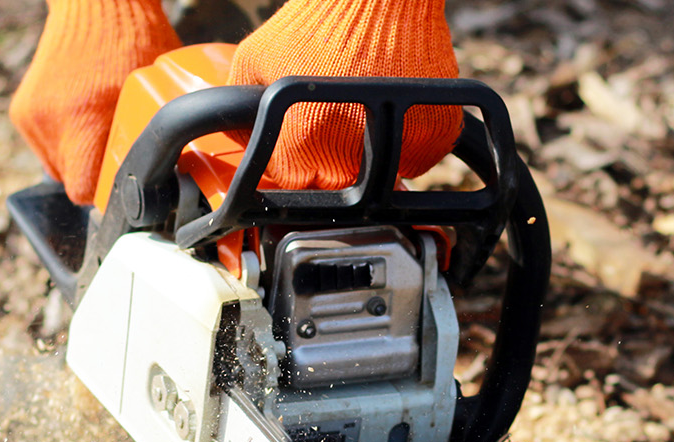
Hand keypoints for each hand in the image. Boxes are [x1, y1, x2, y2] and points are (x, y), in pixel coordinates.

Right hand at [10, 0, 179, 205]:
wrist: (93, 5)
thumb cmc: (135, 41)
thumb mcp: (153, 91)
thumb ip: (150, 136)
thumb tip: (166, 176)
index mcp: (85, 120)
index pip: (86, 192)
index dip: (110, 194)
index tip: (125, 184)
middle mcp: (51, 123)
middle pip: (73, 184)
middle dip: (96, 175)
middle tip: (118, 150)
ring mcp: (32, 118)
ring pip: (59, 169)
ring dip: (79, 160)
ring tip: (100, 128)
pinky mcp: (21, 113)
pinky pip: (46, 148)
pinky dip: (64, 142)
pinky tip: (83, 117)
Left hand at [226, 0, 461, 189]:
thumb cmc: (317, 22)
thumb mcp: (253, 61)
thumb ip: (239, 111)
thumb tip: (241, 142)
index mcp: (303, 144)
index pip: (296, 186)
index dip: (294, 165)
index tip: (299, 142)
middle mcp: (351, 155)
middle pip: (338, 187)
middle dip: (330, 161)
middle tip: (331, 121)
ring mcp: (397, 147)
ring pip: (380, 177)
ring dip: (369, 155)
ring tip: (360, 111)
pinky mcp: (434, 133)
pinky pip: (418, 157)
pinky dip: (406, 141)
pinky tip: (390, 109)